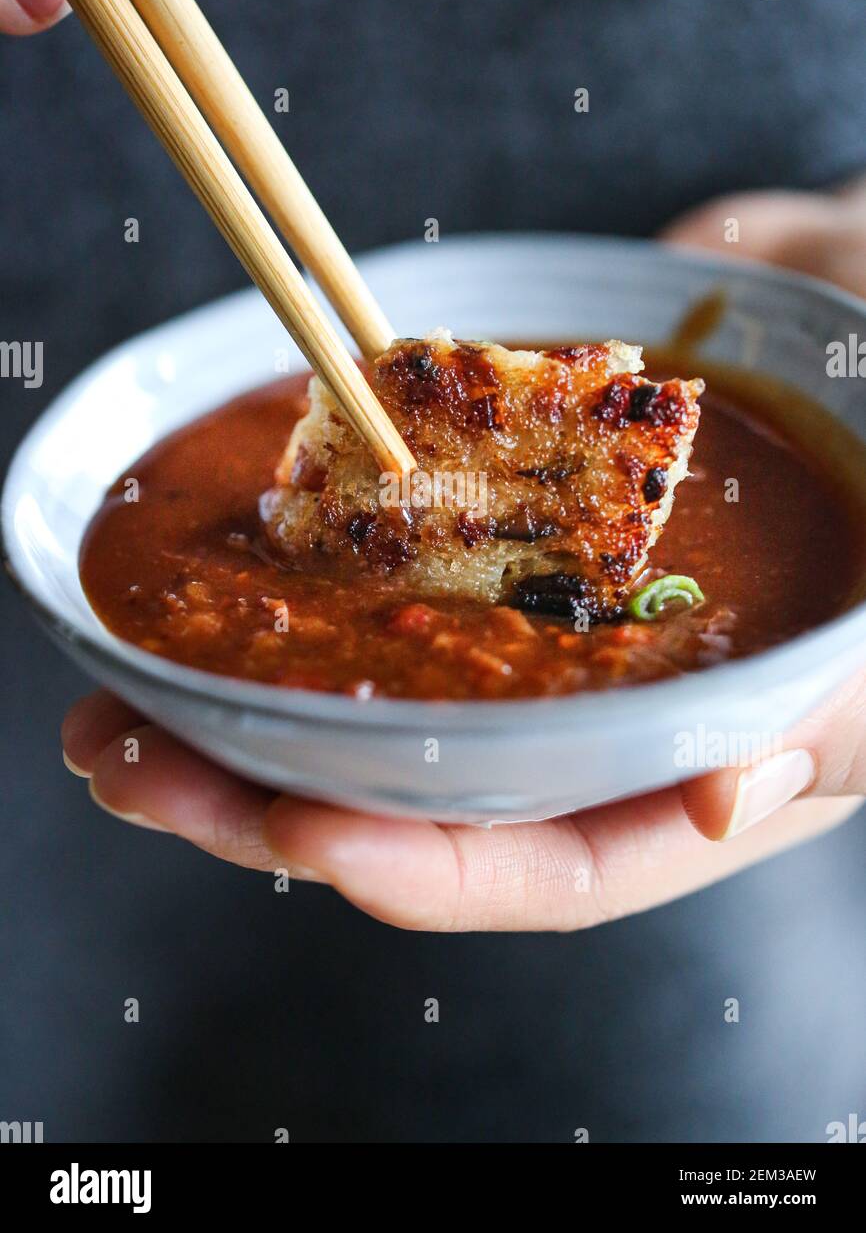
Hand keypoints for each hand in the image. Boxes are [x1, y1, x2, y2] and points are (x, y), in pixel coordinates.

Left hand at [62, 176, 865, 930]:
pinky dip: (288, 596)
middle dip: (265, 804)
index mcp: (685, 778)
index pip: (550, 868)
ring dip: (234, 717)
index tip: (295, 829)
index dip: (423, 871)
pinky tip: (203, 595)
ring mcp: (535, 636)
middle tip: (131, 765)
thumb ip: (822, 721)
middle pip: (420, 805)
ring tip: (113, 707)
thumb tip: (725, 795)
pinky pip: (379, 581)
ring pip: (372, 709)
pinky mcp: (494, 546)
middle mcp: (591, 726)